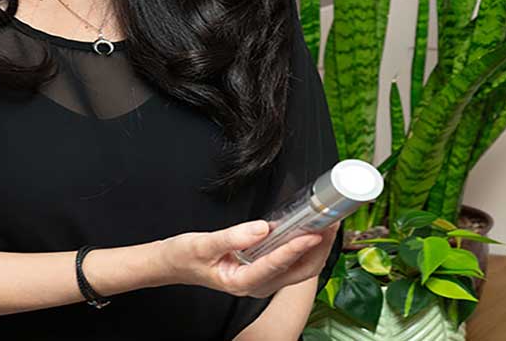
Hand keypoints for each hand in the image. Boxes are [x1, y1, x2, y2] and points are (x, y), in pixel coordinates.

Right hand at [159, 219, 341, 298]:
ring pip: (301, 268)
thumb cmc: (185, 256)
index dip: (297, 248)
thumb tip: (262, 228)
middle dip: (319, 247)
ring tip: (329, 221)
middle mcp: (258, 285)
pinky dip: (308, 246)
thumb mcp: (202, 244)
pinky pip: (294, 262)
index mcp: (242, 282)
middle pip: (299, 271)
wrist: (174, 265)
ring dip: (318, 247)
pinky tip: (313, 228)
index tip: (313, 233)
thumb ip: (232, 237)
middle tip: (331, 220)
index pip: (276, 265)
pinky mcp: (266, 270)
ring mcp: (264, 279)